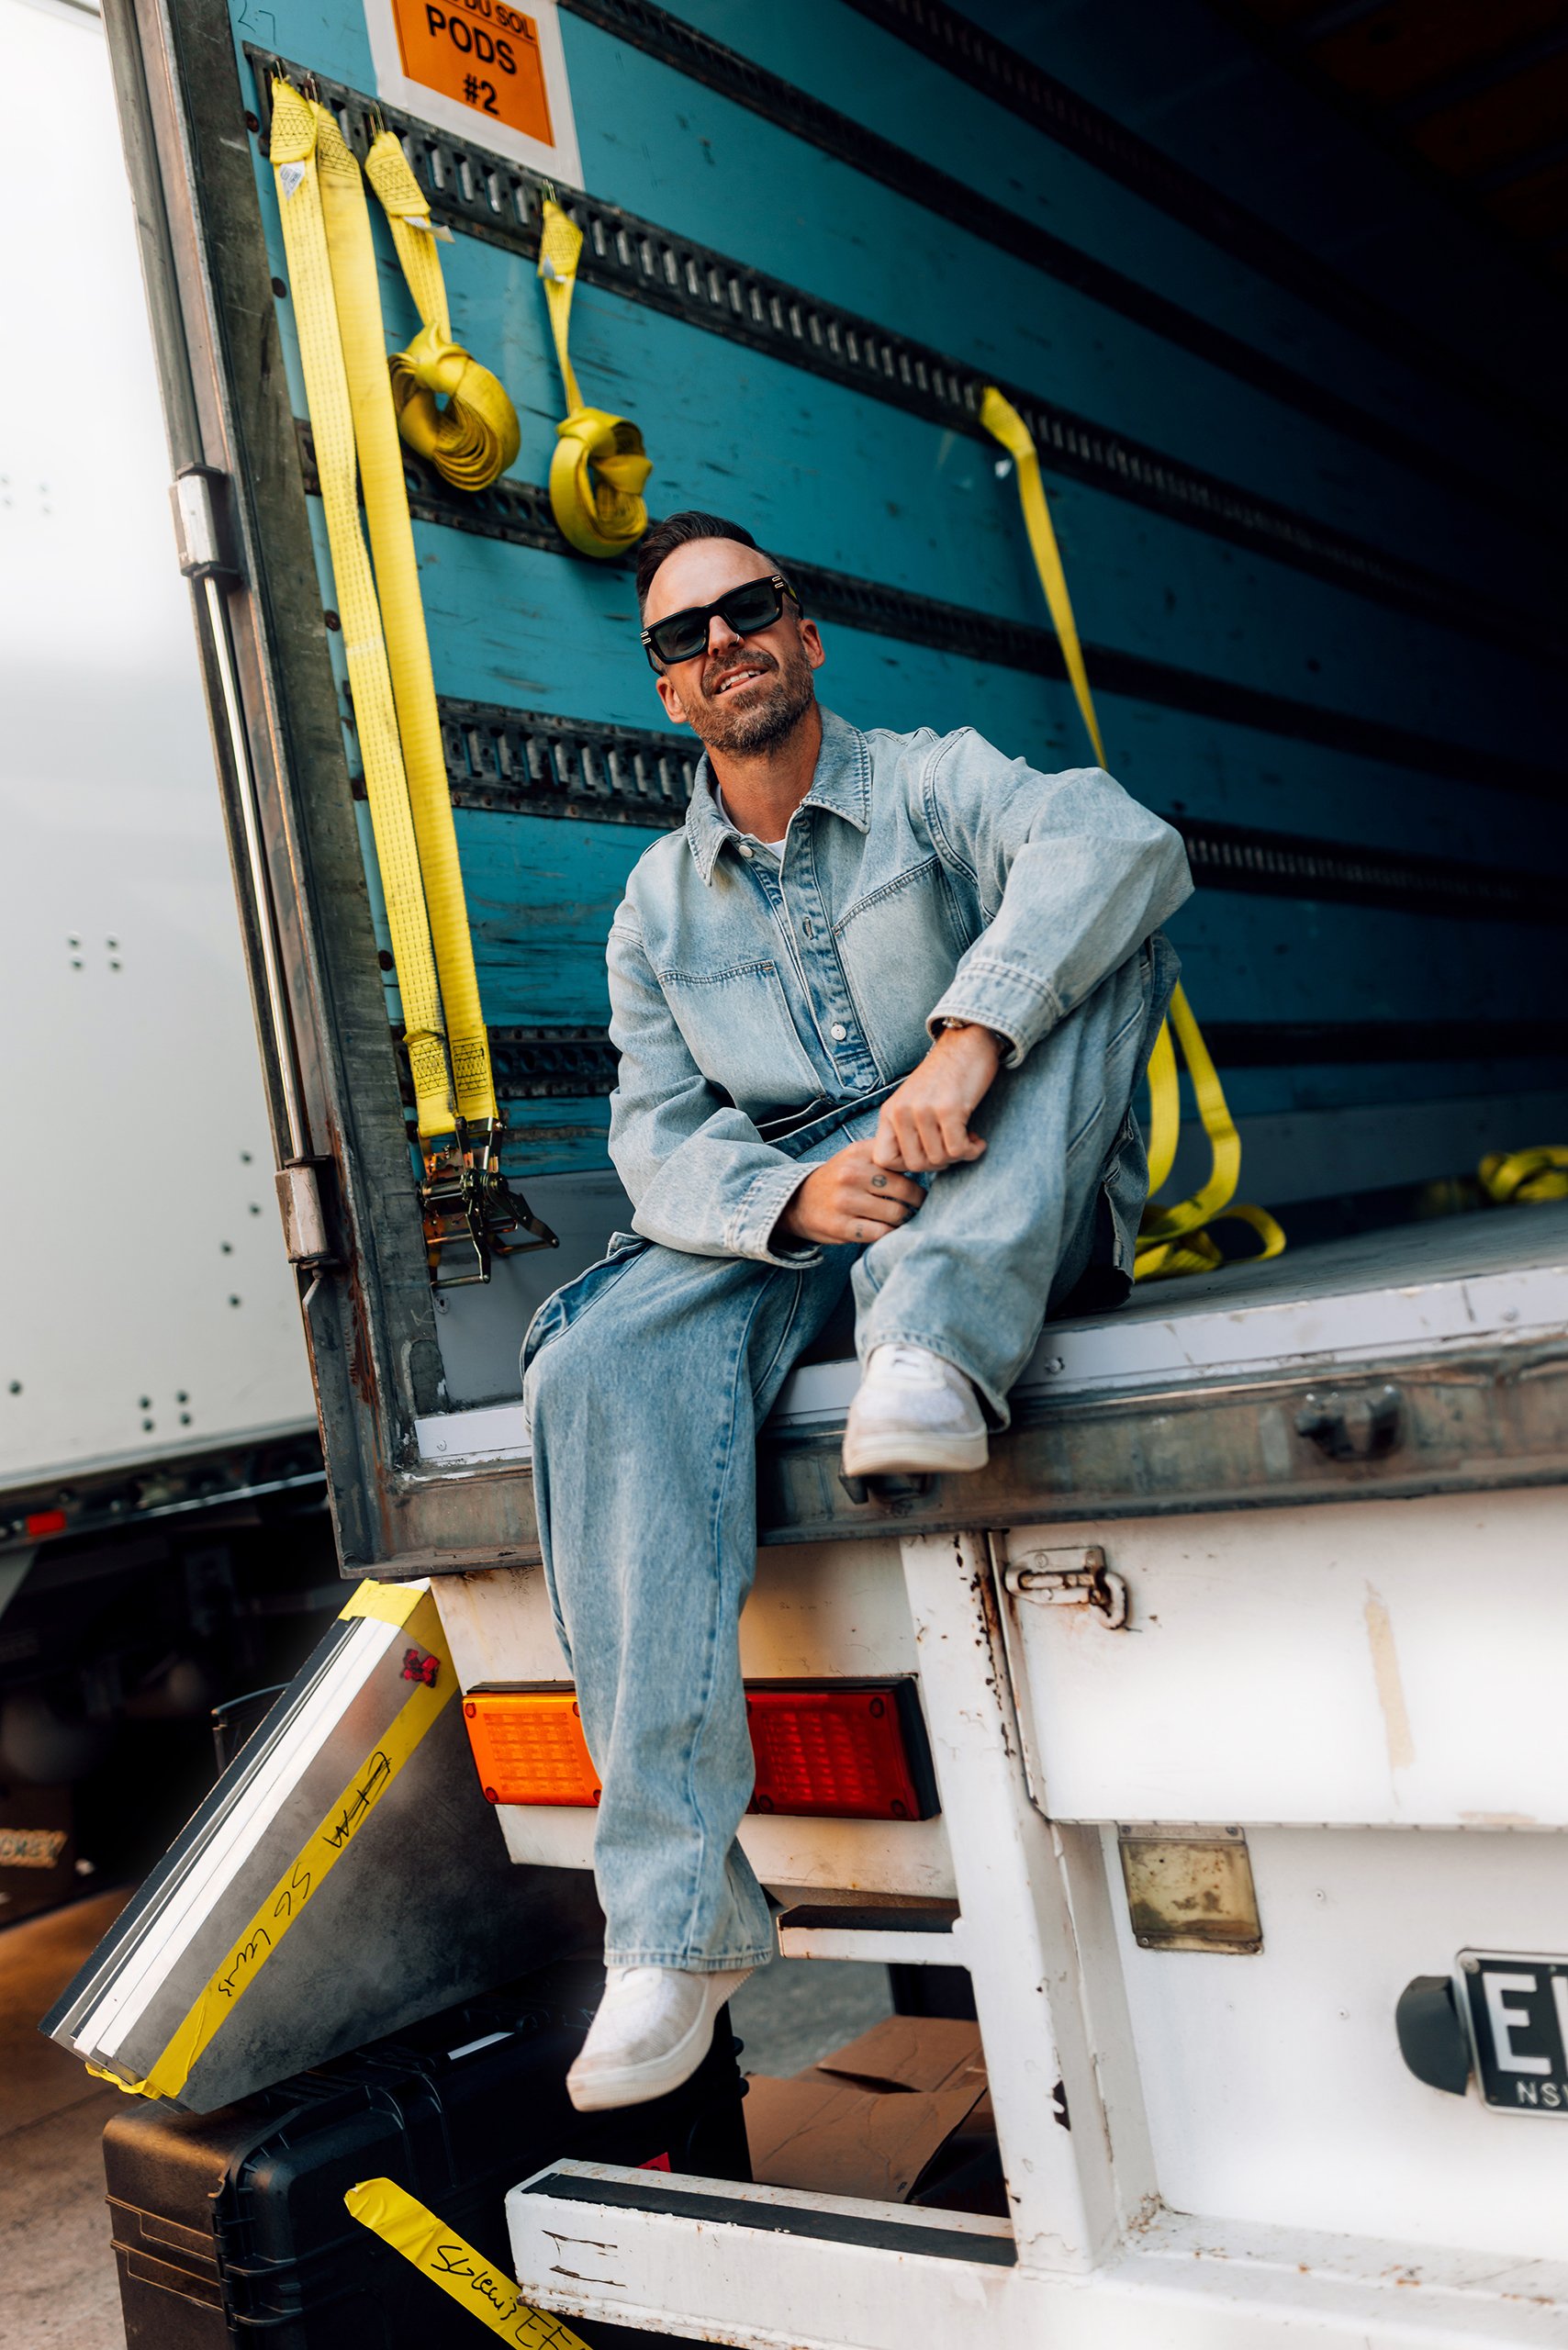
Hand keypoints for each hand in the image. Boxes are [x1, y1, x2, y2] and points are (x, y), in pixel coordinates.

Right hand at [774, 1137, 925, 1247]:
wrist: (796, 1202)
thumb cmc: (839, 1179)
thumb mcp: (856, 1156)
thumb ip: (886, 1154)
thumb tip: (928, 1161)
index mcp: (859, 1153)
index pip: (904, 1161)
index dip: (921, 1172)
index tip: (925, 1180)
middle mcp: (851, 1174)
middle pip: (906, 1190)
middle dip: (918, 1201)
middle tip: (920, 1205)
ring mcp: (845, 1202)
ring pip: (897, 1214)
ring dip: (905, 1219)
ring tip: (904, 1217)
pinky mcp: (842, 1227)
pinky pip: (881, 1233)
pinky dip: (889, 1233)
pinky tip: (887, 1229)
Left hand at [872, 1025, 1001, 1173]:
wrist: (966, 1043)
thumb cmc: (943, 1078)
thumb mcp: (913, 1103)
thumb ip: (907, 1132)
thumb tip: (914, 1168)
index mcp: (889, 1112)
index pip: (884, 1160)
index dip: (908, 1166)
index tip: (928, 1155)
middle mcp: (902, 1111)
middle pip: (915, 1165)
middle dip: (939, 1164)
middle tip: (952, 1148)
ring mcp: (924, 1110)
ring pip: (939, 1159)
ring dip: (959, 1156)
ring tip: (966, 1139)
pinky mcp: (949, 1108)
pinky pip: (958, 1149)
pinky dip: (972, 1151)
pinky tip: (977, 1139)